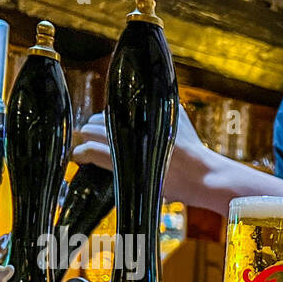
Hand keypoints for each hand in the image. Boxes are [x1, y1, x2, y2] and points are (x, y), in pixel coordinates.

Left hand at [72, 102, 215, 208]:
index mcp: (145, 108)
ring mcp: (127, 140)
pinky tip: (78, 157)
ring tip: (83, 150)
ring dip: (86, 140)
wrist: (204, 175)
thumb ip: (163, 110)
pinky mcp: (123, 161)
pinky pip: (92, 152)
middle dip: (93, 129)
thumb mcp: (180, 120)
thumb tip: (152, 105)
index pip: (113, 110)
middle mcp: (134, 120)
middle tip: (91, 139)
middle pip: (99, 119)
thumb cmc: (196, 153)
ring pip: (91, 132)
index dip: (106, 121)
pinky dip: (82, 154)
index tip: (104, 130)